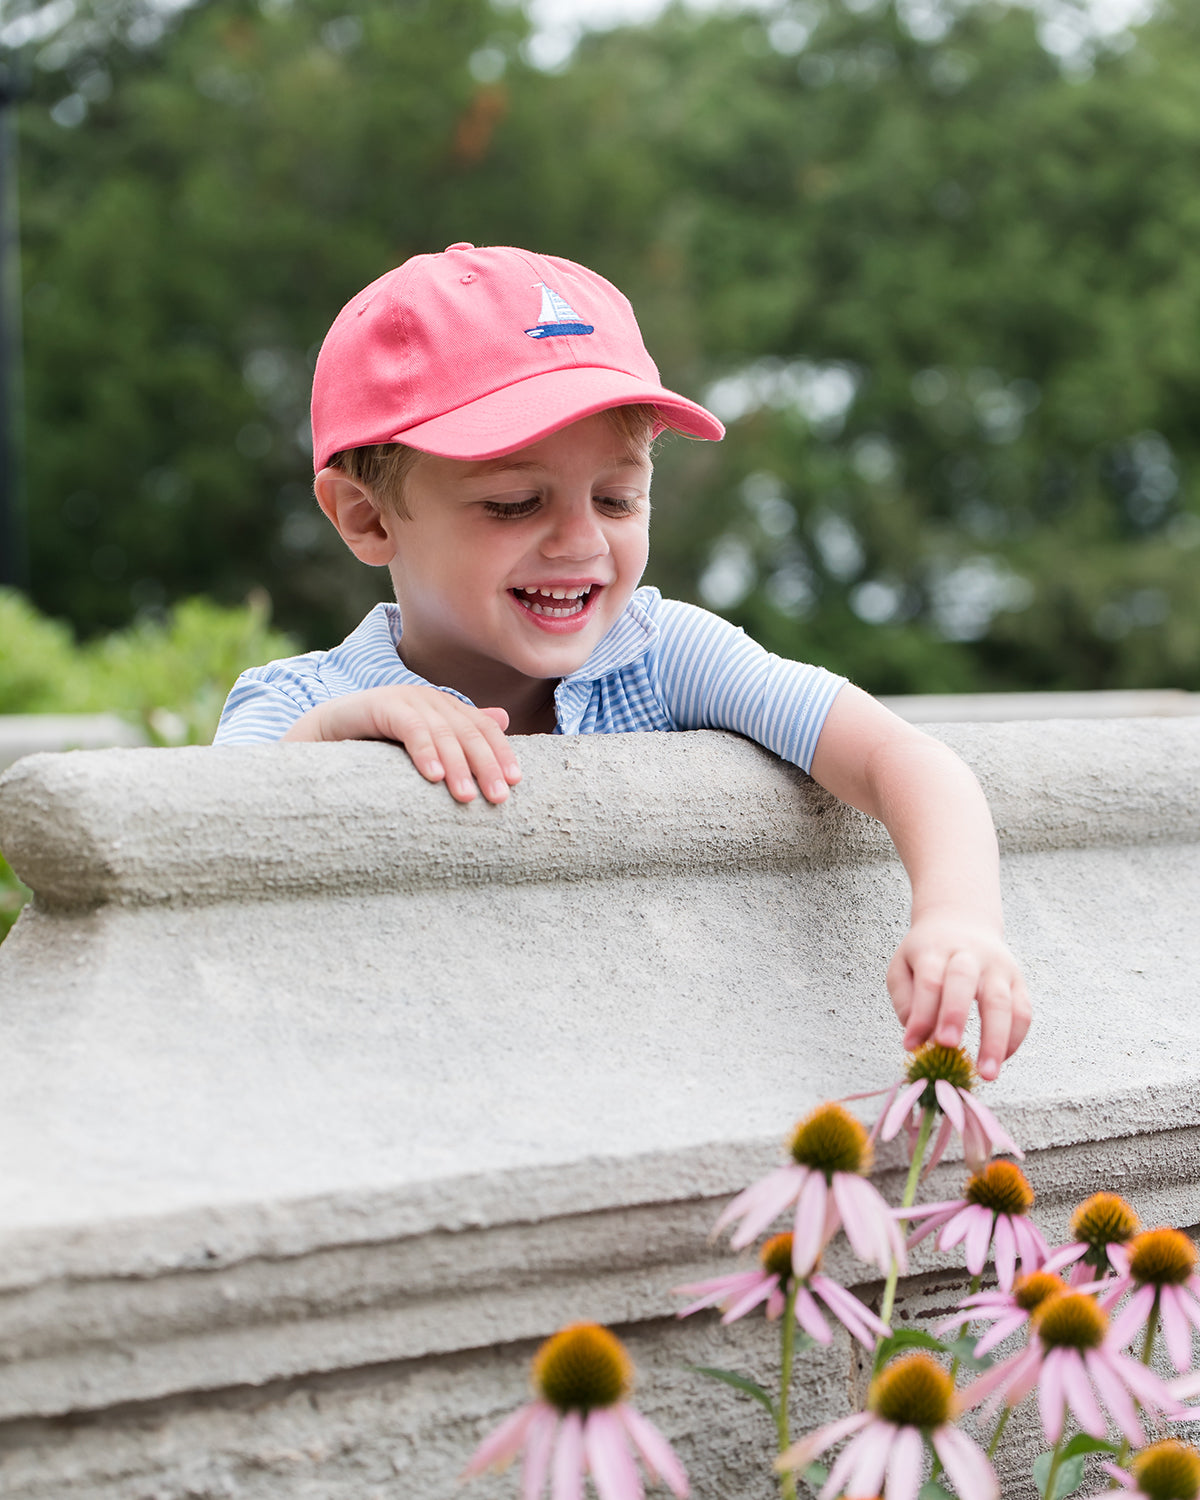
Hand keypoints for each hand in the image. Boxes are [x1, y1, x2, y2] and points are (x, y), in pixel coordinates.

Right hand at [281, 685, 520, 803]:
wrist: (324, 732)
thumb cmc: (377, 745)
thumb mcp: (423, 744)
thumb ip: (459, 734)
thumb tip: (504, 720)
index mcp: (446, 708)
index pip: (482, 728)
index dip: (501, 753)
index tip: (516, 782)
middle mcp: (430, 699)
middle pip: (468, 731)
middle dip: (486, 764)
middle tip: (499, 797)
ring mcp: (407, 698)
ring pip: (443, 732)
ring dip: (458, 765)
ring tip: (467, 795)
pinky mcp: (381, 704)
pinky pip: (410, 728)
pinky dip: (424, 751)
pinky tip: (434, 776)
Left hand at [886, 912, 1031, 1081]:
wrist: (962, 921)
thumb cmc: (927, 953)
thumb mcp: (902, 966)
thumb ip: (906, 1001)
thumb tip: (916, 1037)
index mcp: (934, 949)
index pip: (928, 980)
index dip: (920, 1013)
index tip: (911, 1044)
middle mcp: (968, 954)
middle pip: (964, 981)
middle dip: (955, 1015)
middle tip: (948, 1046)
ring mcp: (997, 966)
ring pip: (1001, 1000)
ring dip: (995, 1038)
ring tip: (988, 1072)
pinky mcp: (1018, 980)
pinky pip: (1023, 1010)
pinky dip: (1015, 1038)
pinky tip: (1001, 1059)